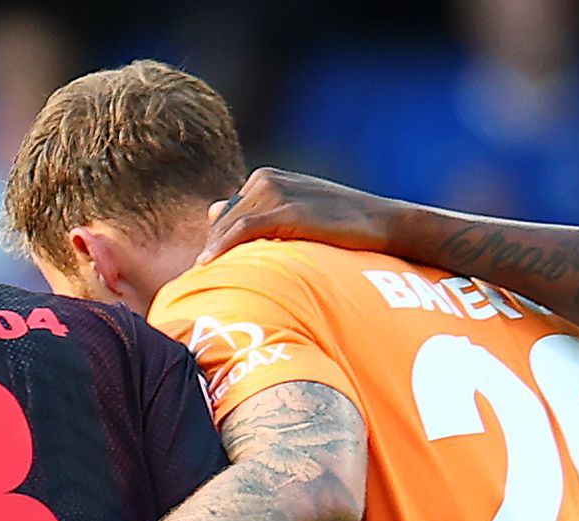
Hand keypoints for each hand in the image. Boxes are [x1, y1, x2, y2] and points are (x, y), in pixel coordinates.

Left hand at [198, 167, 405, 264]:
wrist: (382, 222)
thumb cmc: (341, 224)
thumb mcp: (295, 211)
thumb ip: (256, 211)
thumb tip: (210, 211)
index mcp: (265, 178)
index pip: (227, 214)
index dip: (216, 244)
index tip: (207, 273)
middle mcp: (265, 179)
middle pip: (223, 221)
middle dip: (212, 251)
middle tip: (196, 284)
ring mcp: (275, 191)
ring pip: (227, 226)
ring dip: (213, 253)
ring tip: (199, 283)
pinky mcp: (286, 210)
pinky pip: (241, 230)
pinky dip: (221, 247)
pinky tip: (206, 265)